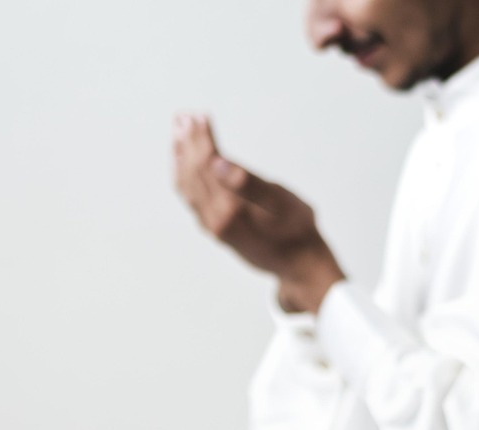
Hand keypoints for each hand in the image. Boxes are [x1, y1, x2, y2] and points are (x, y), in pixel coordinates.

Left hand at [172, 114, 345, 314]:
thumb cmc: (297, 230)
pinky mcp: (216, 231)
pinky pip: (191, 200)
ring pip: (187, 187)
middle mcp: (216, 219)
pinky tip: (183, 167)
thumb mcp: (281, 202)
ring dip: (181, 158)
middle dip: (188, 143)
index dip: (201, 138)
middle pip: (193, 173)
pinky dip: (184, 178)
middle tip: (183, 116)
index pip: (206, 164)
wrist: (300, 265)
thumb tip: (217, 162)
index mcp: (231, 208)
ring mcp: (213, 227)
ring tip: (179, 133)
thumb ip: (248, 182)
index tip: (199, 115)